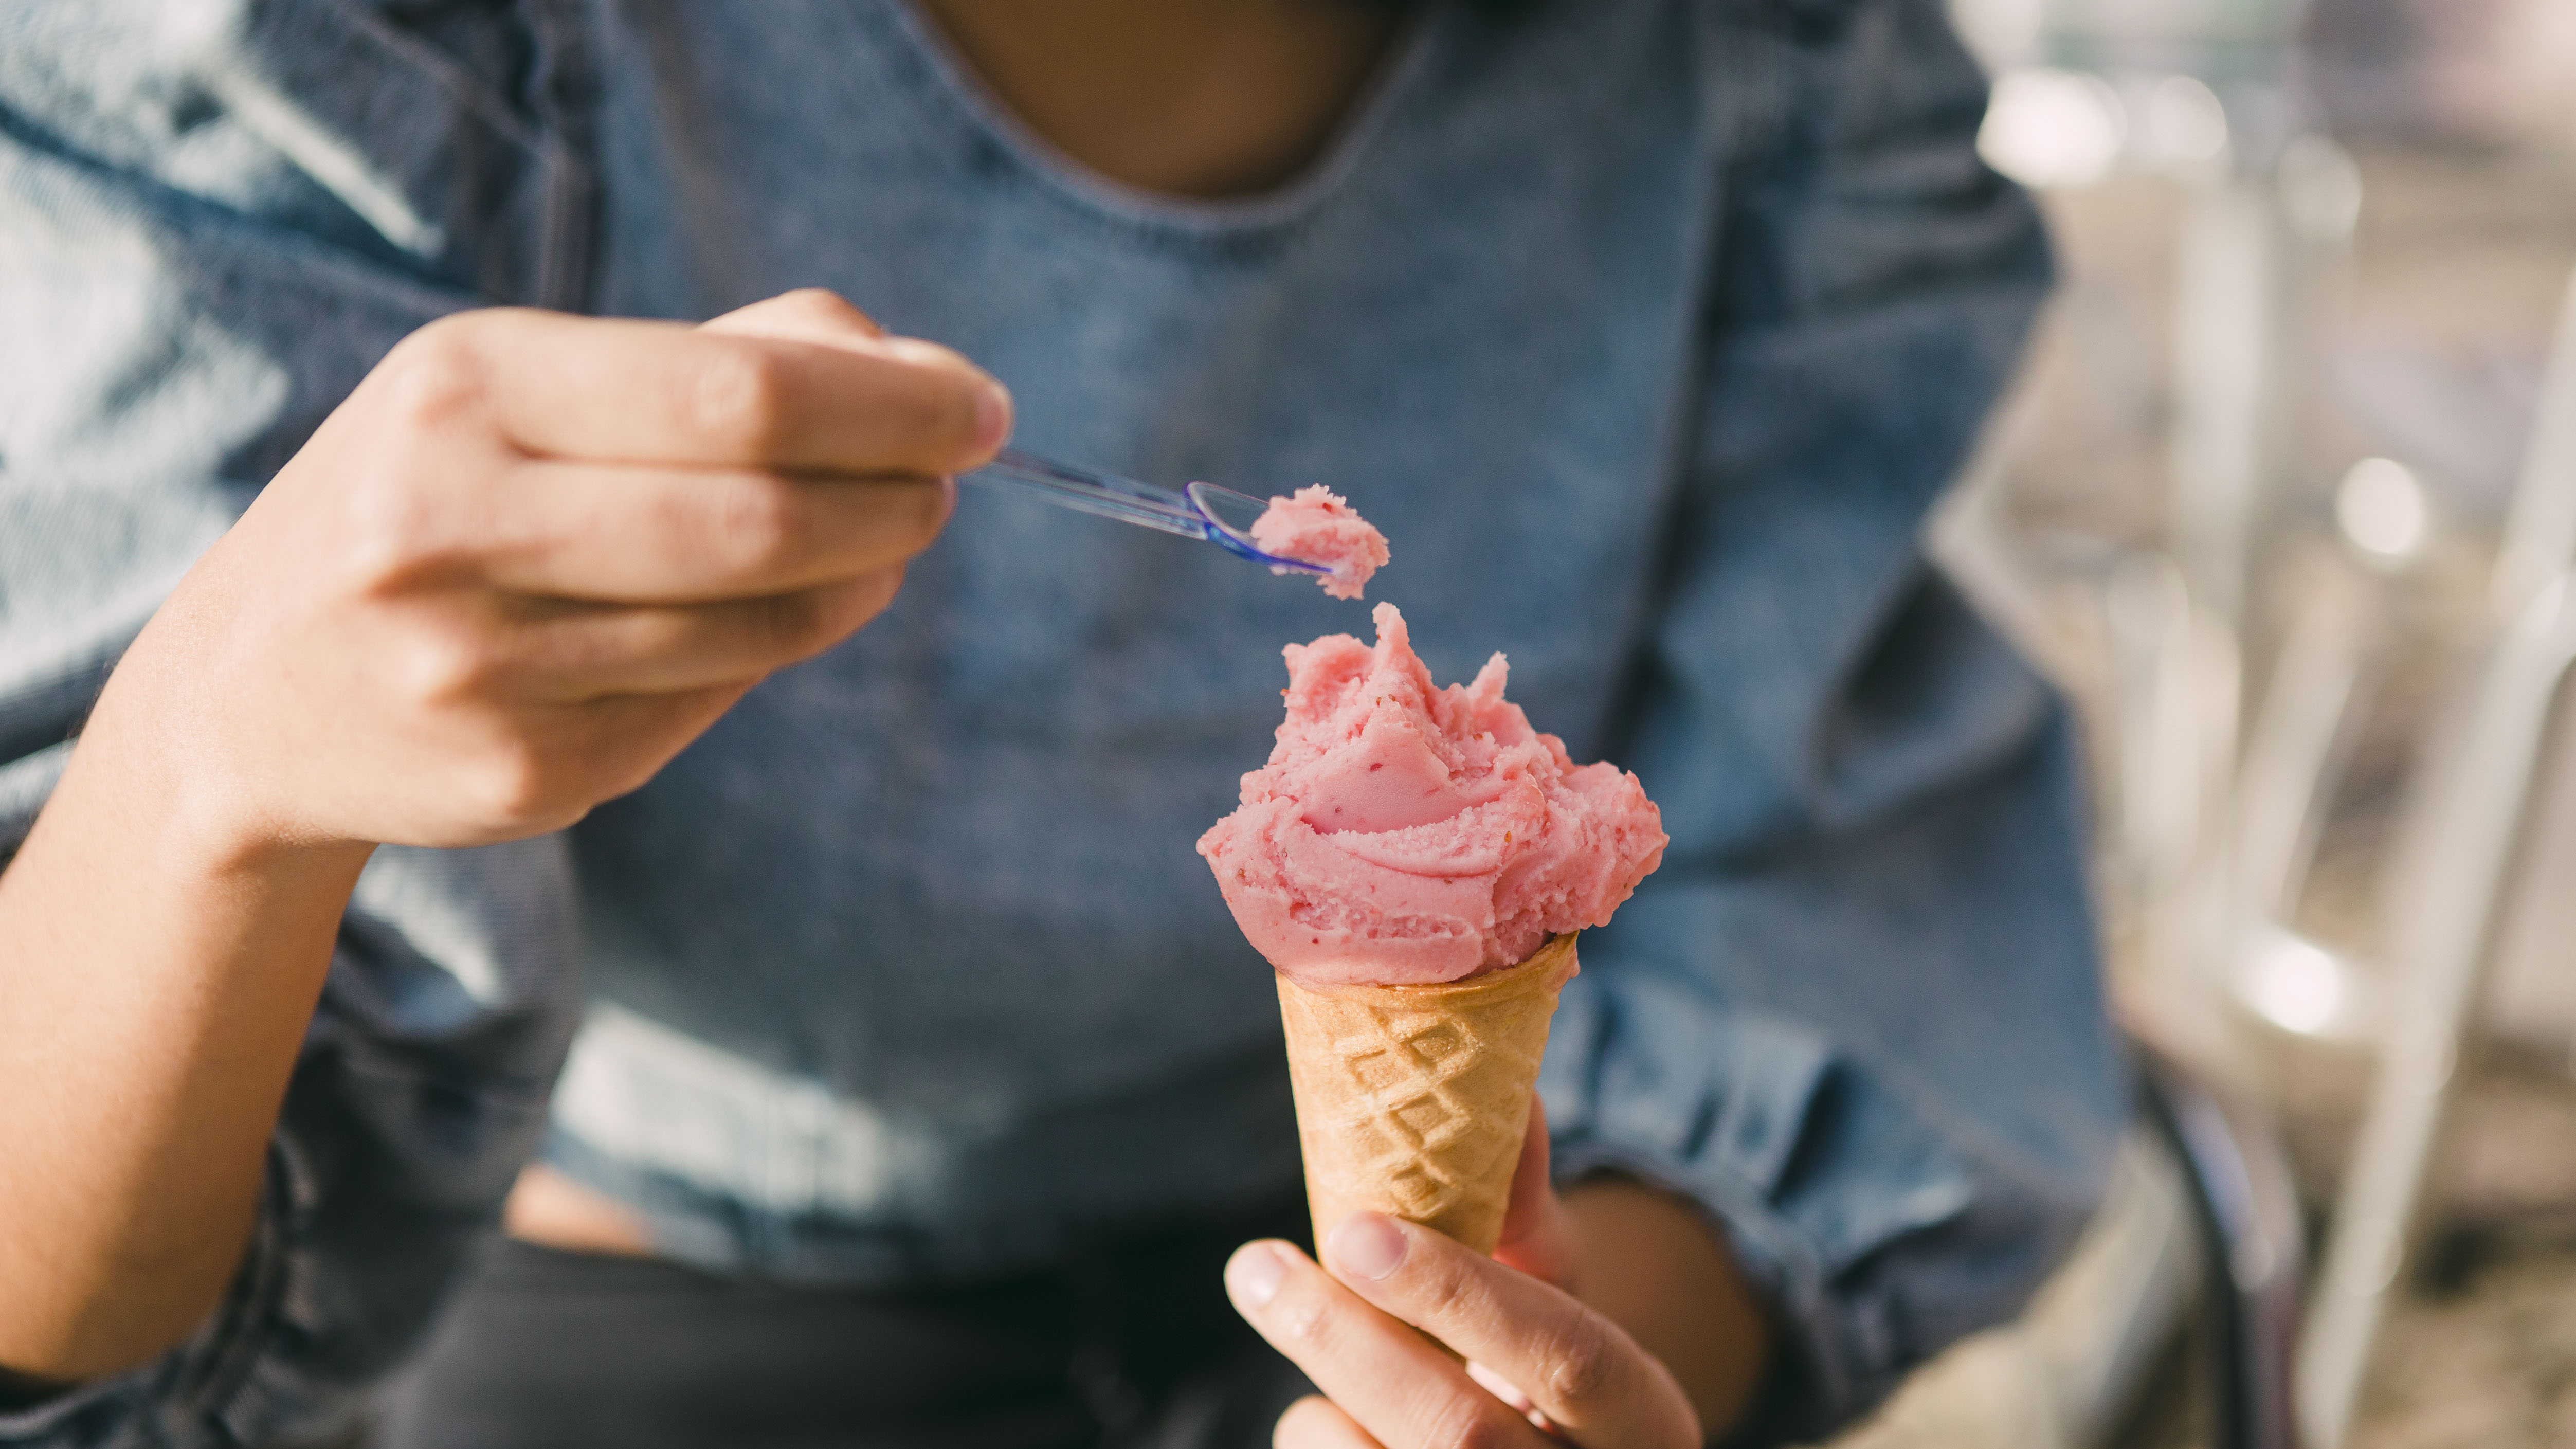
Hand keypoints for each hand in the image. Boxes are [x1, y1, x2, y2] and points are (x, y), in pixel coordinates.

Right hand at [111, 288, 1006, 858]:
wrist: (252, 691)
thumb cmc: (442, 497)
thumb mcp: (529, 385)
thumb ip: (727, 359)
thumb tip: (921, 372)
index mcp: (464, 390)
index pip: (739, 393)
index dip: (892, 405)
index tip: (981, 407)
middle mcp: (455, 524)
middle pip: (764, 517)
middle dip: (897, 499)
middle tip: (947, 487)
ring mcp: (482, 666)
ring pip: (758, 625)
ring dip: (860, 580)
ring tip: (882, 545)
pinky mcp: (522, 773)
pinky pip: (712, 703)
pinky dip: (775, 652)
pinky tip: (770, 619)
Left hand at [1226, 1102, 1749, 1448]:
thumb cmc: (1542, 1382)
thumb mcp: (1553, 1301)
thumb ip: (1520, 1211)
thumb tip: (1511, 1095)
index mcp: (1645, 1419)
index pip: (1571, 1359)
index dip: (1465, 1297)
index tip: (1359, 1231)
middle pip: (1459, 1433)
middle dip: (1345, 1342)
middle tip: (1256, 1268)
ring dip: (1324, 1411)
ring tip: (1322, 1375)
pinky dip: (1320, 1446)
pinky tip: (1335, 1428)